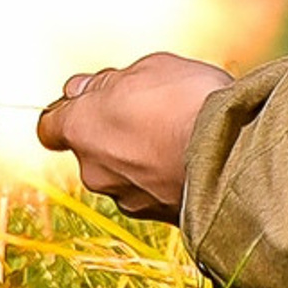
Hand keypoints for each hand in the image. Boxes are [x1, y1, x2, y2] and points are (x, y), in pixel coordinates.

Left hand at [36, 52, 231, 224]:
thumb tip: (82, 90)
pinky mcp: (161, 219)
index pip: (50, 127)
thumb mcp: (146, 68)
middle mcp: (95, 171)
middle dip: (115, 136)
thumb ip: (107, 82)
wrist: (237, 154)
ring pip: (125, 175)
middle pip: (92, 152)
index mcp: (81, 129)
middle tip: (153, 113)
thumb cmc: (187, 101)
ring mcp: (127, 200)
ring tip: (182, 137)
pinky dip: (167, 180)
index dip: (70, 112)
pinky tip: (196, 160)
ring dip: (144, 160)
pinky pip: (155, 194)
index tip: (94, 100)